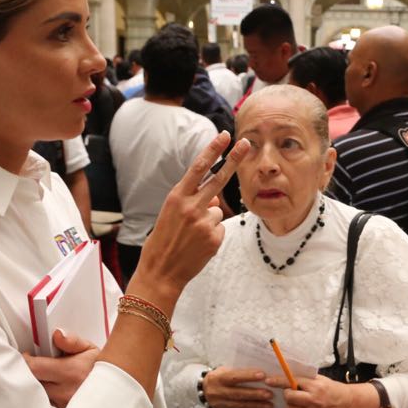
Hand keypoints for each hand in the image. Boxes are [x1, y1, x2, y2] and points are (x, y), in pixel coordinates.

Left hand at [23, 329, 99, 407]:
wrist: (116, 391)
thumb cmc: (101, 369)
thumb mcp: (90, 349)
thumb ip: (72, 341)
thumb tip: (57, 334)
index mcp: (70, 372)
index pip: (33, 367)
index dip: (25, 360)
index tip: (28, 356)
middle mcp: (64, 391)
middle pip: (30, 382)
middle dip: (28, 373)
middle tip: (36, 367)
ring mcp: (62, 406)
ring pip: (36, 396)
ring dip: (36, 386)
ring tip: (47, 379)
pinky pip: (45, 407)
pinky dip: (44, 399)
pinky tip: (52, 392)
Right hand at [131, 132, 248, 302]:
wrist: (161, 272)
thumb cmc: (163, 241)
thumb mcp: (171, 214)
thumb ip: (192, 201)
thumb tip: (215, 197)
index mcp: (176, 197)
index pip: (198, 167)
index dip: (212, 150)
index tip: (224, 136)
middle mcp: (191, 206)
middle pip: (219, 178)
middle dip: (234, 159)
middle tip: (246, 143)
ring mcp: (204, 222)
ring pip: (218, 210)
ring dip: (209, 220)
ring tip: (192, 235)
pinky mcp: (214, 238)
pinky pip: (220, 228)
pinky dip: (212, 235)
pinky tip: (198, 244)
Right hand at [202, 366, 272, 407]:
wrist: (204, 389)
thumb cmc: (220, 376)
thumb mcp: (226, 370)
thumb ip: (239, 372)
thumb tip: (261, 375)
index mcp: (219, 378)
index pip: (234, 377)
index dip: (248, 376)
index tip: (263, 376)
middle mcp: (218, 392)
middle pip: (238, 394)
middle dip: (255, 395)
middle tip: (270, 395)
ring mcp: (220, 404)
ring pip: (240, 406)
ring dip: (256, 406)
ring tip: (269, 405)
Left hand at [272, 374, 376, 407]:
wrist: (346, 405)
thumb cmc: (333, 389)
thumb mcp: (320, 379)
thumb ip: (305, 379)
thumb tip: (287, 376)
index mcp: (316, 387)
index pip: (292, 382)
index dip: (279, 381)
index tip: (269, 381)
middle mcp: (314, 401)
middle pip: (289, 398)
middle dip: (287, 395)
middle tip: (292, 393)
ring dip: (290, 405)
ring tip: (297, 402)